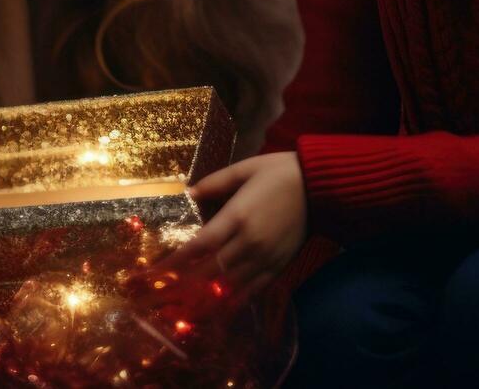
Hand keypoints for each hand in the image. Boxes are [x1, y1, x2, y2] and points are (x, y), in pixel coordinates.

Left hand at [162, 152, 308, 295]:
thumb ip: (214, 183)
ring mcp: (265, 257)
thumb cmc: (280, 173)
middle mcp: (249, 242)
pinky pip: (253, 288)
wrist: (322, 187)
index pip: (200, 245)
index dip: (176, 261)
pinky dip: (235, 300)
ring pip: (230, 284)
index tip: (156, 272)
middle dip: (184, 285)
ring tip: (183, 308)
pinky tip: (219, 309)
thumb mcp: (244, 169)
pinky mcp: (279, 266)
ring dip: (206, 297)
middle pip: (210, 270)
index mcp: (237, 216)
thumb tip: (189, 193)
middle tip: (163, 296)